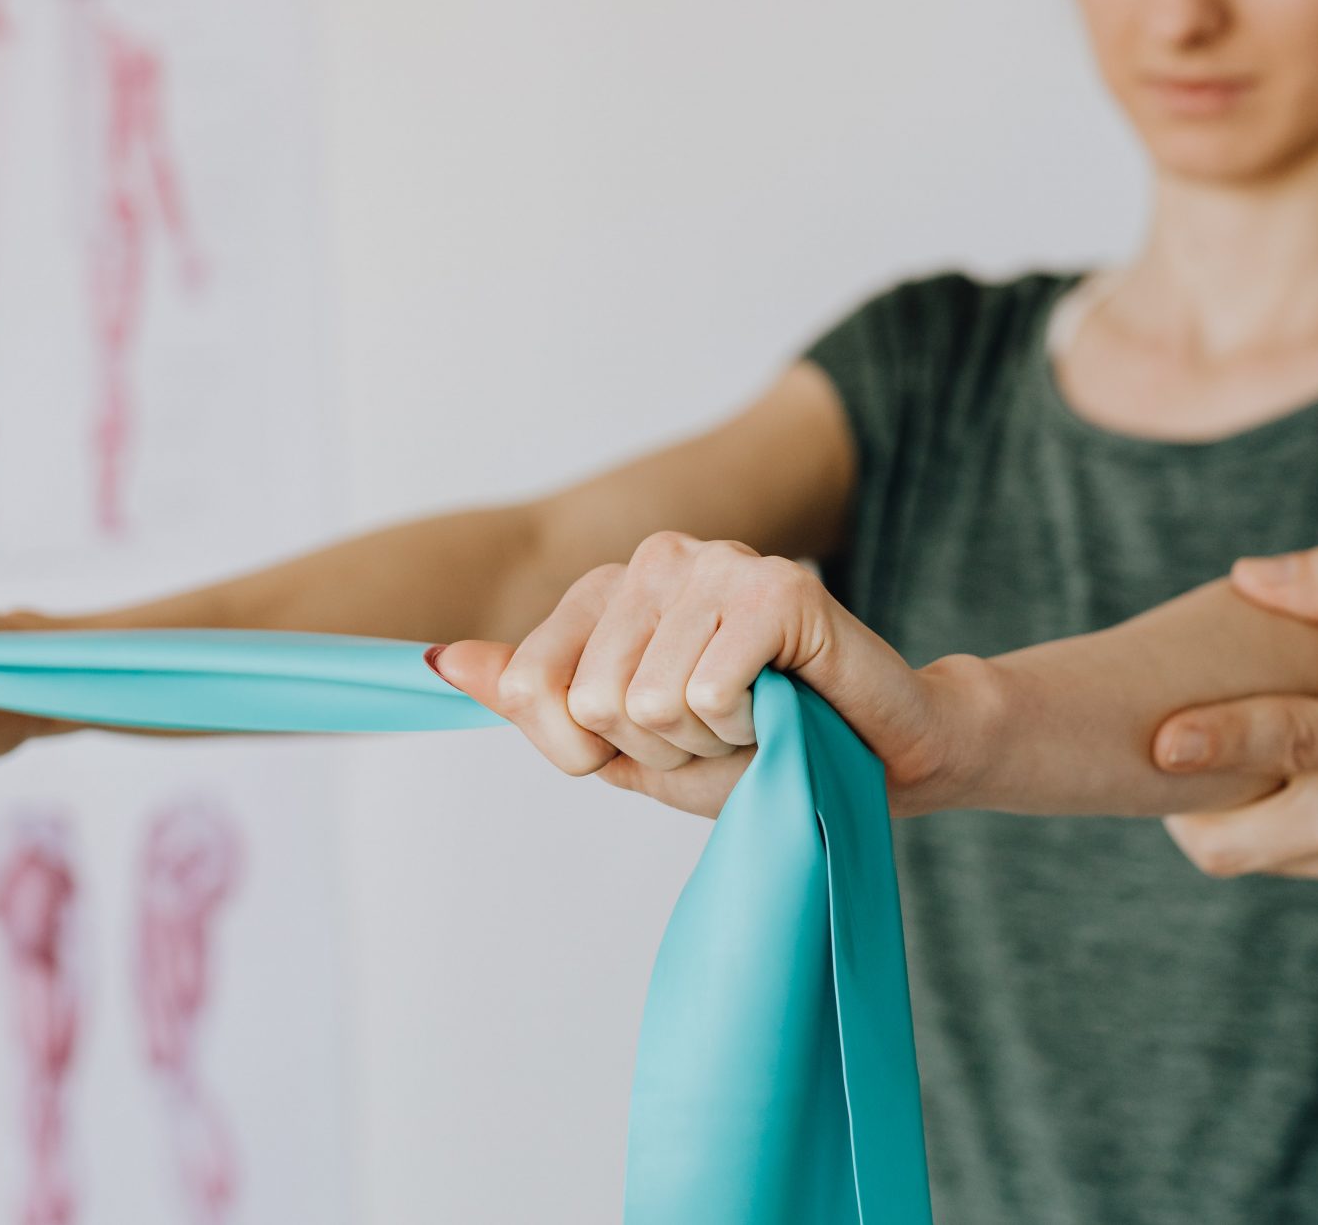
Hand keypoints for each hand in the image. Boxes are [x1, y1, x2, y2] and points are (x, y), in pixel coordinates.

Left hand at [427, 531, 978, 818]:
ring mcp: (717, 563)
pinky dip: (748, 727)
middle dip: (656, 750)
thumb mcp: (625, 748)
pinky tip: (784, 704)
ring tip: (754, 717)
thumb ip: (537, 704)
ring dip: (708, 741)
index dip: (586, 749)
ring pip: (649, 704)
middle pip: (593, 703)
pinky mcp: (778, 586)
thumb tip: (438, 661)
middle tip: (719, 732)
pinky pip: (709, 692)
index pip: (527, 688)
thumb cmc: (754, 752)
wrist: (879, 758)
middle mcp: (654, 559)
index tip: (652, 743)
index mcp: (607, 591)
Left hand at [1152, 543, 1317, 913]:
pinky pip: (1302, 868)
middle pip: (1240, 842)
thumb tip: (1246, 576)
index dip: (1218, 742)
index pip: (1287, 743)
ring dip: (1236, 817)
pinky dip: (1289, 832)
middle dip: (1184, 811)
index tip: (1161, 741)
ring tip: (1232, 765)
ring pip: (1262, 858)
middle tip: (1162, 762)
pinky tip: (1310, 793)